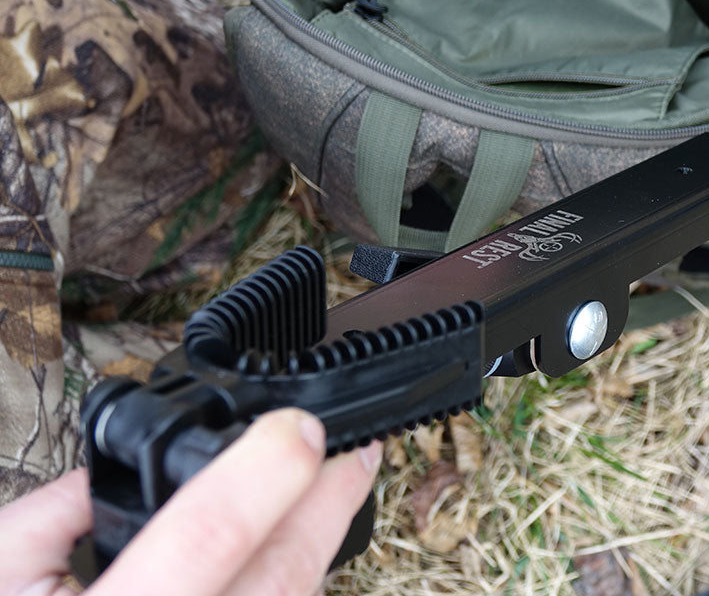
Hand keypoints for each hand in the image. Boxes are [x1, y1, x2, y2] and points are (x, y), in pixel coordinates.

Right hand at [0, 409, 381, 595]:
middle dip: (325, 507)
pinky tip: (288, 558)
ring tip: (329, 496)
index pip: (202, 540)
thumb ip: (54, 515)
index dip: (259, 476)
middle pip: (276, 580)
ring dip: (313, 553)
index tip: (297, 428)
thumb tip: (120, 472)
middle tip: (355, 453)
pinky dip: (288, 591)